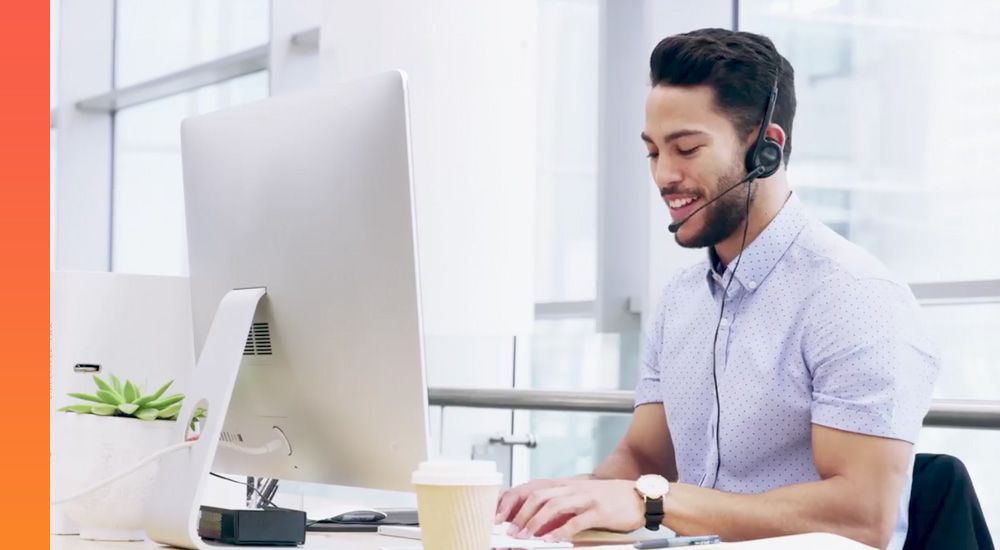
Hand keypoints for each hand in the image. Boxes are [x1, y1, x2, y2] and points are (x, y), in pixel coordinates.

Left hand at [506, 479, 644, 541]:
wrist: (641, 496)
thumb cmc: (611, 498)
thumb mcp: (582, 496)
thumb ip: (563, 504)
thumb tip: (540, 521)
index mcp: (567, 485)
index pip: (534, 488)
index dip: (515, 501)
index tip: (501, 516)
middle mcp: (573, 488)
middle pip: (539, 496)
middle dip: (520, 514)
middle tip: (510, 530)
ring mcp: (586, 498)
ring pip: (553, 506)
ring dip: (536, 523)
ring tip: (526, 536)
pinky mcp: (599, 511)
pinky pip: (575, 521)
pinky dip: (561, 532)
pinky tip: (552, 540)